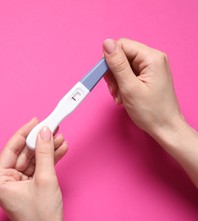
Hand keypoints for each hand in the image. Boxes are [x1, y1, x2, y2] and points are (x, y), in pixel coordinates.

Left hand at [0, 118, 70, 220]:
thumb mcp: (45, 179)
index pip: (11, 149)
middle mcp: (6, 182)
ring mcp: (18, 185)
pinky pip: (38, 169)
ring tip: (60, 137)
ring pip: (33, 160)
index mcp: (0, 180)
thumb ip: (44, 153)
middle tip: (52, 127)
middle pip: (23, 154)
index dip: (24, 133)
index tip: (36, 121)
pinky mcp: (30, 188)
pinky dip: (49, 160)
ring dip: (46, 150)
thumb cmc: (42, 218)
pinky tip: (60, 149)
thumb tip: (44, 132)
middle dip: (39, 141)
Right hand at [103, 38, 197, 186]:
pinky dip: (121, 84)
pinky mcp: (147, 76)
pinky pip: (127, 73)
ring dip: (116, 81)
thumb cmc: (152, 112)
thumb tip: (107, 43)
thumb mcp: (129, 87)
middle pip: (121, 55)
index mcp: (152, 58)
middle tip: (114, 89)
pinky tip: (123, 96)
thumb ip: (117, 64)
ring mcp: (150, 67)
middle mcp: (153, 59)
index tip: (103, 75)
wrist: (165, 128)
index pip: (122, 45)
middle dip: (113, 72)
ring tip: (119, 95)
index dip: (109, 59)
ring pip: (122, 65)